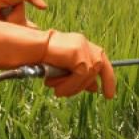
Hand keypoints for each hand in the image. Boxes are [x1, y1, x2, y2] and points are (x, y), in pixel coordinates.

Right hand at [0, 20, 115, 98]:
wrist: (30, 49)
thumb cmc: (42, 58)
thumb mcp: (64, 69)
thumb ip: (79, 76)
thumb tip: (94, 88)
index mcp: (82, 45)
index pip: (102, 60)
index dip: (108, 78)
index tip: (108, 94)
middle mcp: (85, 43)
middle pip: (99, 67)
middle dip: (94, 84)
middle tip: (96, 95)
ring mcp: (82, 48)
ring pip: (87, 75)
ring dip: (73, 87)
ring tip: (58, 91)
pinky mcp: (78, 55)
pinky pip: (80, 76)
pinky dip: (69, 86)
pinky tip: (58, 89)